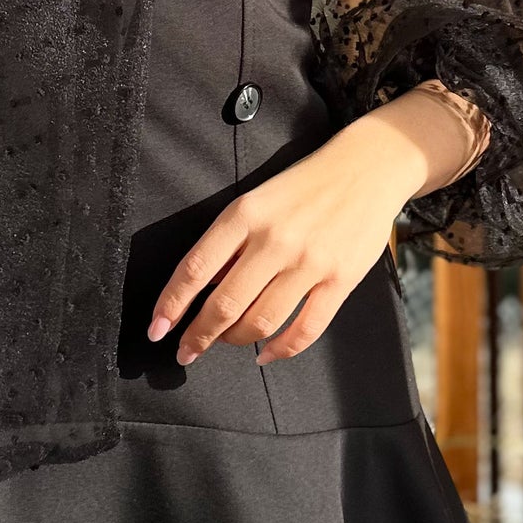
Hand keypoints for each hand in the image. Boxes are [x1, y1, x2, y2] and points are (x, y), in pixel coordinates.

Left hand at [146, 83, 487, 367]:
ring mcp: (309, 262)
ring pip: (261, 321)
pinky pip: (305, 329)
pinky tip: (265, 355)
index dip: (171, 305)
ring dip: (235, 341)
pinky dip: (281, 350)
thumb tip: (203, 290)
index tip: (156, 329)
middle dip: (198, 336)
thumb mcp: (256, 201)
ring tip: (225, 343)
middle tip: (185, 352)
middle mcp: (274, 239)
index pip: (195, 269)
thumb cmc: (303, 185)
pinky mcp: (340, 280)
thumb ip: (230, 243)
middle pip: (224, 304)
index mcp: (245, 214)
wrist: (367, 168)